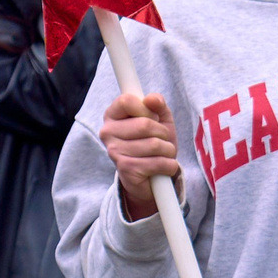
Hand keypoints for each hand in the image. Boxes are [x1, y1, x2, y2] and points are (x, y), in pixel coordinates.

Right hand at [99, 93, 180, 219]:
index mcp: (112, 115)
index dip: (146, 108)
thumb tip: (152, 99)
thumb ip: (157, 105)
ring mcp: (115, 152)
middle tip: (162, 140)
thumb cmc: (152, 142)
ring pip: (155, 145)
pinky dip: (169, 165)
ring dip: (169, 150)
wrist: (148, 178)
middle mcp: (107, 132)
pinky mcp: (126, 170)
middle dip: (163, 133)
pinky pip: (159, 163)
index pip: (126, 101)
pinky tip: (163, 167)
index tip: (152, 117)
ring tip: (163, 154)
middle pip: (145, 124)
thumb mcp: (158, 120)